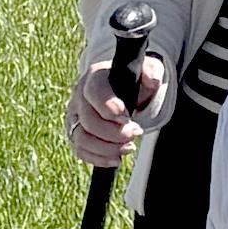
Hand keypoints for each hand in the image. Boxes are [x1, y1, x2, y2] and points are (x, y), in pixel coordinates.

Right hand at [66, 50, 165, 167]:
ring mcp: (74, 116)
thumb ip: (151, 71)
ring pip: (81, 138)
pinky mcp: (74, 133)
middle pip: (88, 120)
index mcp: (95, 77)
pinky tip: (116, 159)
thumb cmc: (134, 79)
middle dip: (114, 132)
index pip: (94, 91)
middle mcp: (78, 96)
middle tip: (136, 132)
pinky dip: (98, 158)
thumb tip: (153, 79)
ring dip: (107, 148)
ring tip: (129, 147)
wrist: (122, 89)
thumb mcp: (147, 69)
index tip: (127, 117)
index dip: (108, 106)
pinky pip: (80, 151)